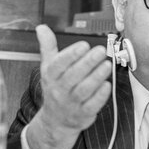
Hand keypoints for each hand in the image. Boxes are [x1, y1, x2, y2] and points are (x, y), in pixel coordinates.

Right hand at [27, 25, 111, 148]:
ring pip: (83, 90)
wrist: (55, 120)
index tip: (84, 45)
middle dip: (88, 62)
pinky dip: (100, 96)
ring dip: (96, 77)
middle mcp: (59, 90)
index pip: (59, 64)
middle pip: (73, 76)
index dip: (71, 54)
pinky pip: (91, 105)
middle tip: (101, 51)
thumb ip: (48, 46)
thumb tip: (41, 27)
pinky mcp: (83, 114)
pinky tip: (107, 84)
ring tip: (107, 65)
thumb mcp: (48, 67)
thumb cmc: (55, 88)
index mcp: (50, 76)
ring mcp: (71, 103)